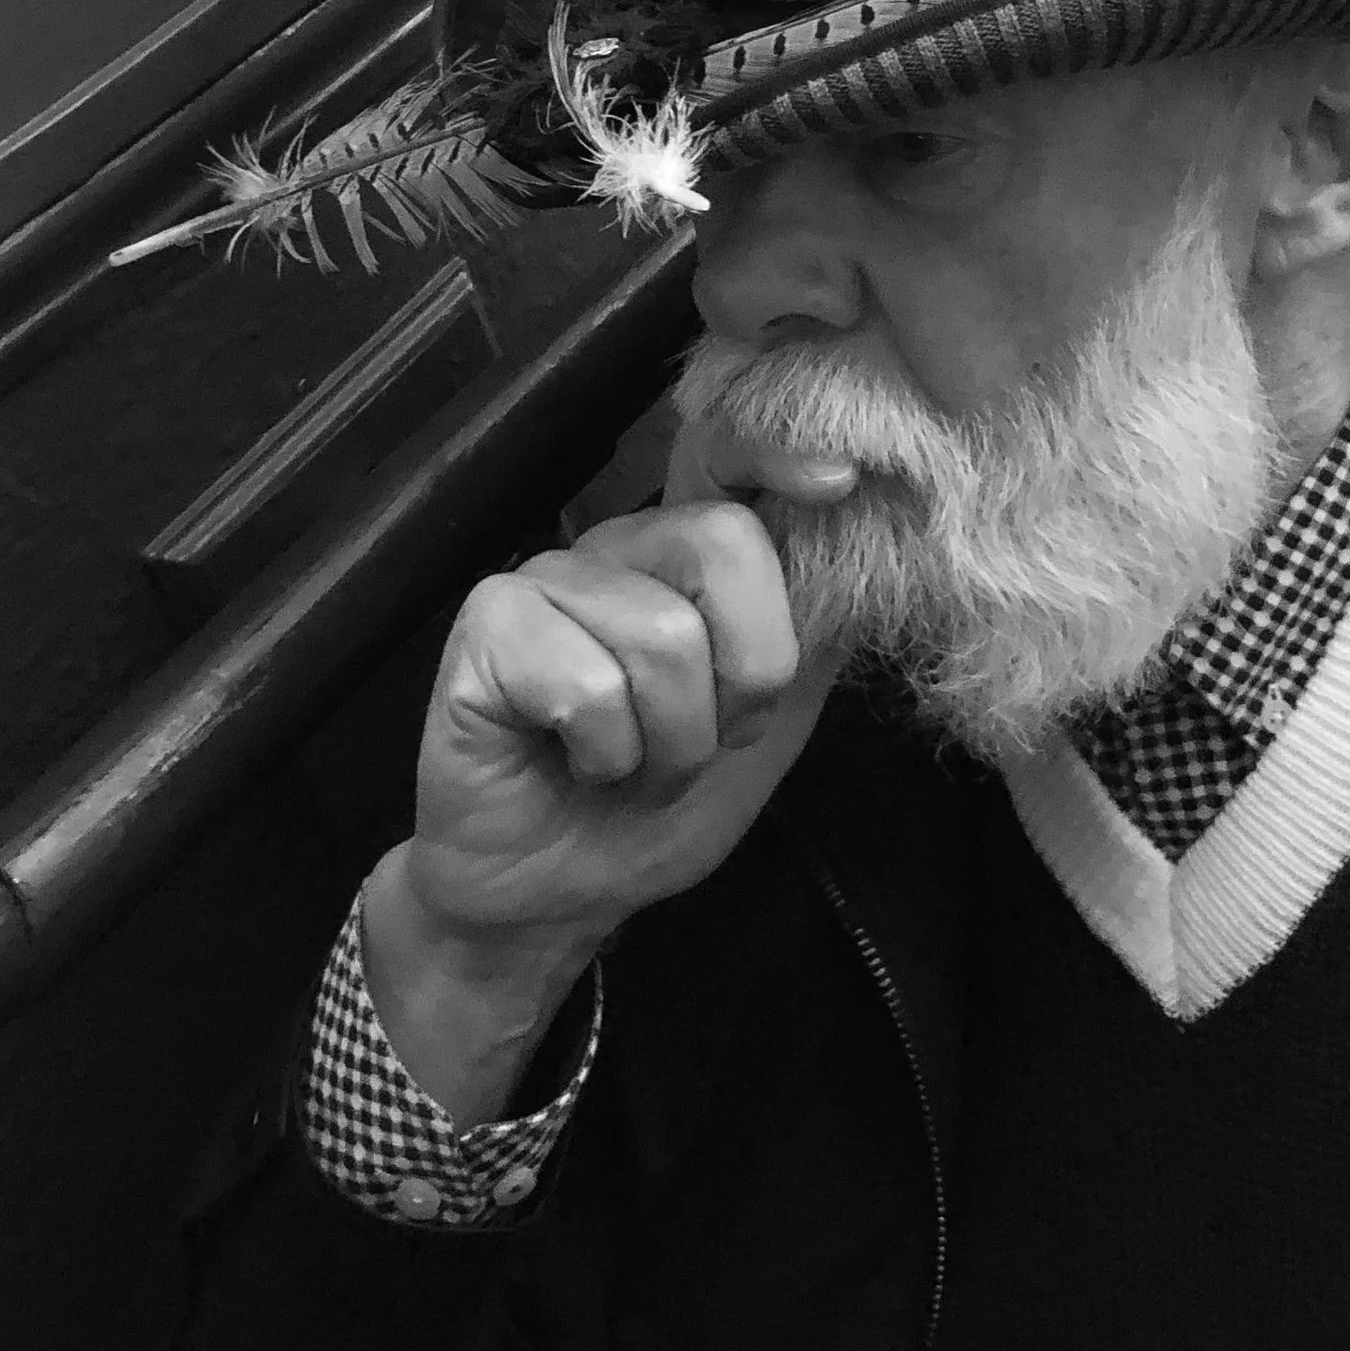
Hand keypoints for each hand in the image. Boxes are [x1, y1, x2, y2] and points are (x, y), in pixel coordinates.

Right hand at [364, 411, 857, 1116]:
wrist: (558, 897)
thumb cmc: (657, 811)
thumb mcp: (768, 729)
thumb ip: (810, 642)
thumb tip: (862, 549)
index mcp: (685, 562)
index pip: (726, 458)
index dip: (778, 454)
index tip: (840, 482)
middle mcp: (618, 550)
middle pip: (722, 542)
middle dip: (742, 678)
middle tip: (699, 742)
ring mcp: (545, 578)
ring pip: (661, 634)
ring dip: (667, 740)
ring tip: (628, 766)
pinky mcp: (487, 625)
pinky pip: (586, 684)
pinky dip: (601, 752)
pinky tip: (573, 762)